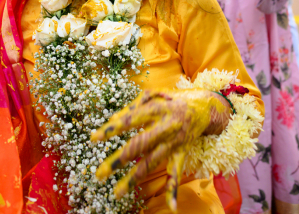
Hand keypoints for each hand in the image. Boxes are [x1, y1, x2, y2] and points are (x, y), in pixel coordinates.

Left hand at [92, 89, 230, 212]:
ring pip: (152, 163)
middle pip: (139, 145)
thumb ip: (132, 107)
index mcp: (157, 109)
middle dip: (118, 160)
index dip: (112, 129)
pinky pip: (176, 173)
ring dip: (134, 179)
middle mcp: (165, 127)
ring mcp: (173, 143)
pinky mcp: (181, 153)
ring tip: (116, 193)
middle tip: (99, 174)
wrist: (204, 107)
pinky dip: (174, 190)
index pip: (130, 120)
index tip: (94, 138)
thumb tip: (112, 120)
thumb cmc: (171, 99)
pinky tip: (172, 207)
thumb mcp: (152, 95)